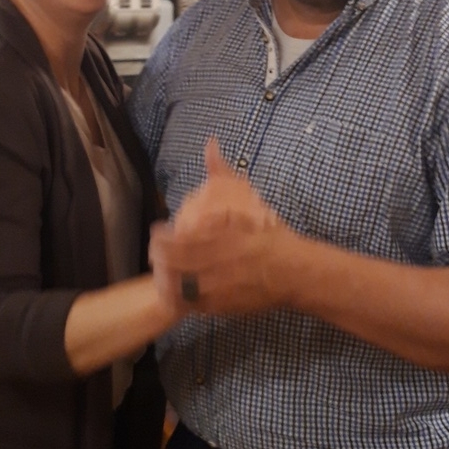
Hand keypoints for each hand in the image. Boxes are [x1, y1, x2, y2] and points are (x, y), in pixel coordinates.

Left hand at [149, 139, 287, 316]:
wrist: (293, 271)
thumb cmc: (270, 234)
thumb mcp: (248, 200)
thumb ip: (223, 174)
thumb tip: (210, 143)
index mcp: (219, 234)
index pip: (177, 238)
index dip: (160, 236)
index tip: (158, 230)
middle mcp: (216, 261)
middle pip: (172, 264)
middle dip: (159, 258)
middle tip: (155, 253)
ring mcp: (217, 286)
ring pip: (177, 287)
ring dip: (165, 279)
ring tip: (162, 272)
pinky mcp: (221, 306)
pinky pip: (191, 305)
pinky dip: (179, 299)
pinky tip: (176, 292)